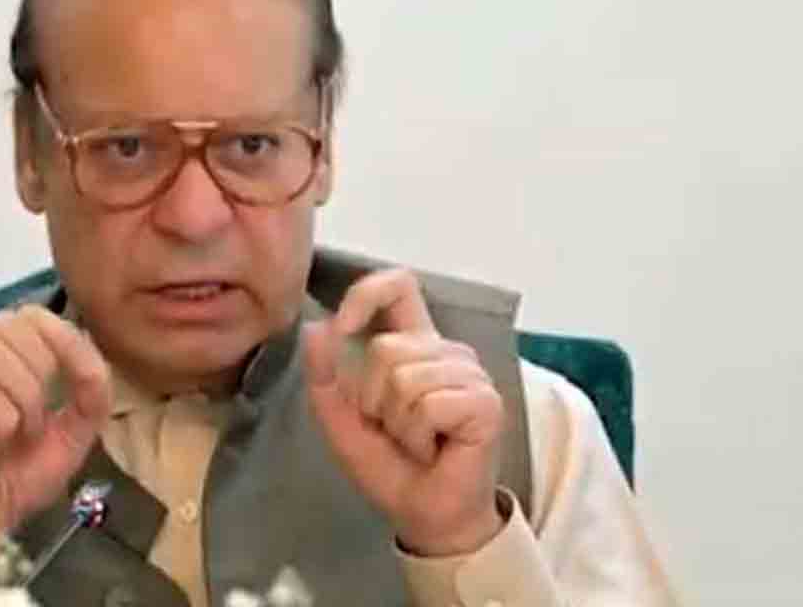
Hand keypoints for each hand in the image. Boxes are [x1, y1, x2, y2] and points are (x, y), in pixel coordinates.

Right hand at [0, 304, 111, 550]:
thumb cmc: (19, 475)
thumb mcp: (73, 433)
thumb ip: (91, 395)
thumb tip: (94, 359)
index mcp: (2, 361)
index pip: (27, 314)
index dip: (59, 333)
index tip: (79, 370)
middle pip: (5, 324)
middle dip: (42, 364)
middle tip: (44, 409)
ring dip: (24, 397)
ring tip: (23, 432)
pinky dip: (3, 419)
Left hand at [303, 269, 504, 556]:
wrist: (424, 514)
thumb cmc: (390, 466)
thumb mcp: (341, 421)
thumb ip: (324, 376)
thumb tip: (315, 327)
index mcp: (413, 345)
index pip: (398, 287)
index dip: (367, 294)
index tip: (343, 326)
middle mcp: (445, 352)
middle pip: (387, 348)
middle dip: (374, 399)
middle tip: (394, 428)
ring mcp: (471, 375)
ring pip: (406, 378)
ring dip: (398, 423)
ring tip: (416, 440)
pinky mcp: (487, 402)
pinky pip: (431, 404)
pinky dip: (420, 435)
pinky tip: (435, 449)